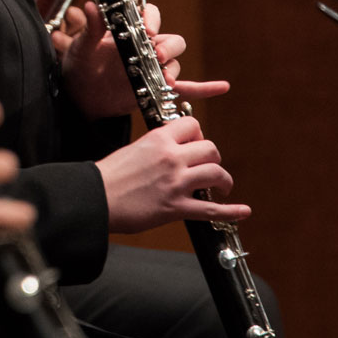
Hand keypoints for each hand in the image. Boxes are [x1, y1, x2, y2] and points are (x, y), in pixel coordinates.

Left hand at [57, 1, 205, 118]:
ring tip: (165, 82)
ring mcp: (154, 69)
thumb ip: (91, 28)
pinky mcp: (157, 89)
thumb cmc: (81, 65)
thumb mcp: (82, 46)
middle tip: (157, 56)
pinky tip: (222, 87)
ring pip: (175, 65)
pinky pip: (186, 87)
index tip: (147, 29)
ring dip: (173, 71)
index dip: (153, 20)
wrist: (81, 94)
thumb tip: (91, 5)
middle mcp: (147, 48)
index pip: (151, 17)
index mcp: (131, 32)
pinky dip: (205, 87)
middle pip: (171, 41)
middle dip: (168, 48)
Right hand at [95, 115, 250, 233]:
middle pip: (211, 149)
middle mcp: (172, 158)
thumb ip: (156, 148)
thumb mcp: (132, 149)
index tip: (195, 145)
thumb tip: (170, 151)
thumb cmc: (108, 176)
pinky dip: (231, 212)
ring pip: (216, 174)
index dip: (198, 135)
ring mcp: (176, 183)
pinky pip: (212, 210)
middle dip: (213, 158)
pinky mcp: (176, 208)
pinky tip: (243, 211)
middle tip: (208, 167)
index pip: (193, 125)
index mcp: (159, 139)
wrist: (95, 199)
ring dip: (224, 180)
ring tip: (223, 186)